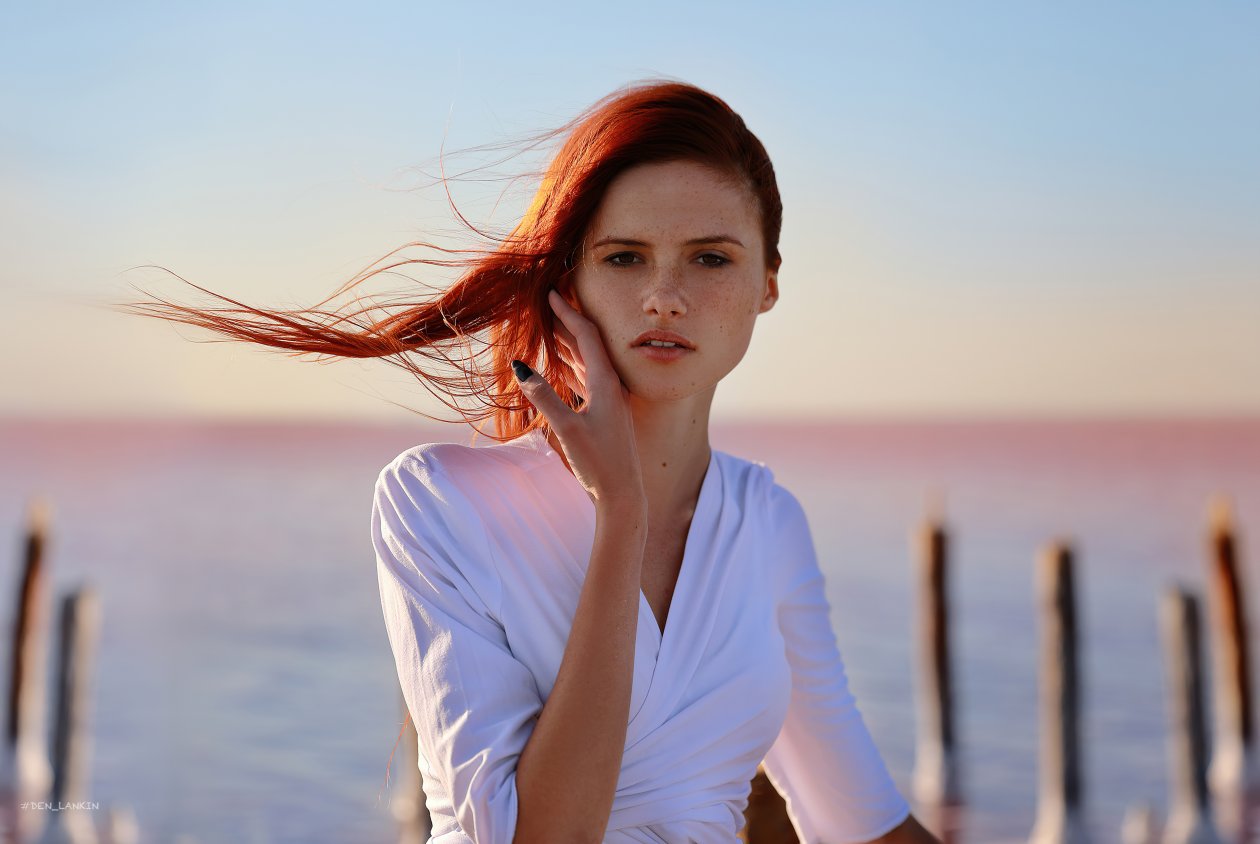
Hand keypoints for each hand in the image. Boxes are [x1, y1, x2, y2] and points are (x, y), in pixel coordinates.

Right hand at [513, 289, 645, 510]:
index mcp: (606, 382)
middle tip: (547, 303)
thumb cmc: (598, 463)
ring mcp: (610, 398)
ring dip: (568, 343)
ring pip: (587, 360)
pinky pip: (587, 377)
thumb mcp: (566, 429)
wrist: (623, 494)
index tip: (550, 293)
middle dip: (567, 321)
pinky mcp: (605, 412)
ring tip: (549, 326)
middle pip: (589, 343)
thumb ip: (543, 396)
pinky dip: (571, 365)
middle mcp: (611, 385)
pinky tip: (560, 364)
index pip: (587, 335)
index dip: (567, 312)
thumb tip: (520, 365)